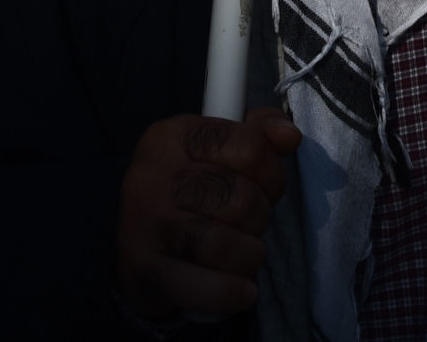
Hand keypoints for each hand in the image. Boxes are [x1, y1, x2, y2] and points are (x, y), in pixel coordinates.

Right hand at [114, 109, 303, 324]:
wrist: (138, 247)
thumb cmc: (191, 193)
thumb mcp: (218, 151)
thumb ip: (258, 134)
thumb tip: (288, 135)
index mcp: (173, 136)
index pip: (247, 146)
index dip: (271, 171)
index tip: (268, 185)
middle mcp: (152, 174)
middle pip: (240, 198)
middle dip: (261, 215)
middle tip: (252, 222)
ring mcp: (144, 223)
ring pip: (224, 243)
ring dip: (249, 255)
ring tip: (246, 254)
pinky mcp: (143, 270)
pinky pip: (201, 287)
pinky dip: (230, 292)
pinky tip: (242, 290)